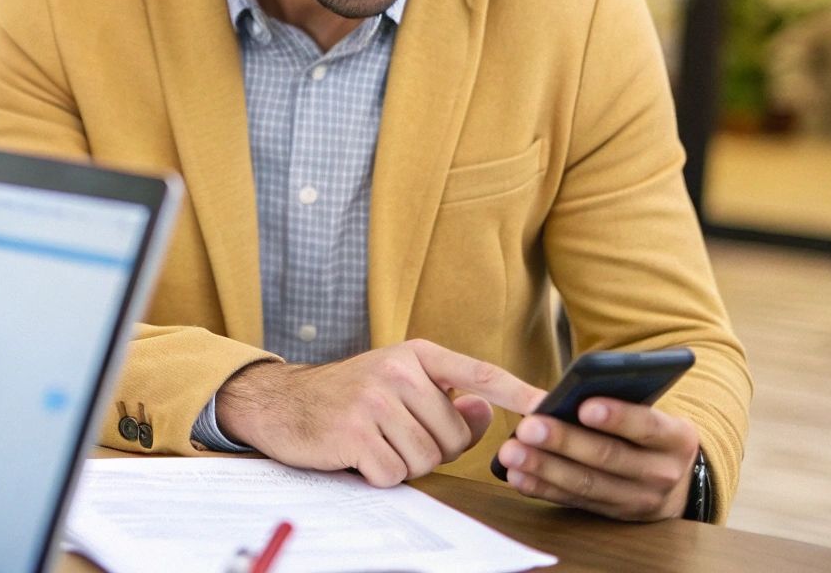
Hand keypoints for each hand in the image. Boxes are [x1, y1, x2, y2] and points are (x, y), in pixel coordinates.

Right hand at [216, 339, 545, 487]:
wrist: (282, 402)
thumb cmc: (348, 398)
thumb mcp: (397, 386)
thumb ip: (444, 399)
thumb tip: (486, 410)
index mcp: (416, 355)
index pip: (478, 373)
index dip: (518, 392)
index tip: (549, 407)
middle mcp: (398, 371)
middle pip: (452, 437)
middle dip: (429, 450)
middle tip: (394, 436)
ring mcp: (375, 399)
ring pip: (425, 459)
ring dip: (401, 464)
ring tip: (373, 443)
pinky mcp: (354, 430)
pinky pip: (393, 474)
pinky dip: (377, 475)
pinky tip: (356, 455)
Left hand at [496, 397, 699, 520]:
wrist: (672, 480)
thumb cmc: (646, 431)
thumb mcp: (649, 412)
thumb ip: (617, 400)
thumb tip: (563, 393)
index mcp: (677, 438)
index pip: (648, 426)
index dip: (618, 417)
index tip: (585, 406)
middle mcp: (662, 473)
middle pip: (610, 457)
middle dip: (565, 441)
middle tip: (528, 427)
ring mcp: (638, 500)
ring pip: (587, 484)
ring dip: (544, 468)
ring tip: (511, 452)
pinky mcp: (611, 515)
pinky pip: (573, 501)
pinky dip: (542, 488)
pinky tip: (516, 476)